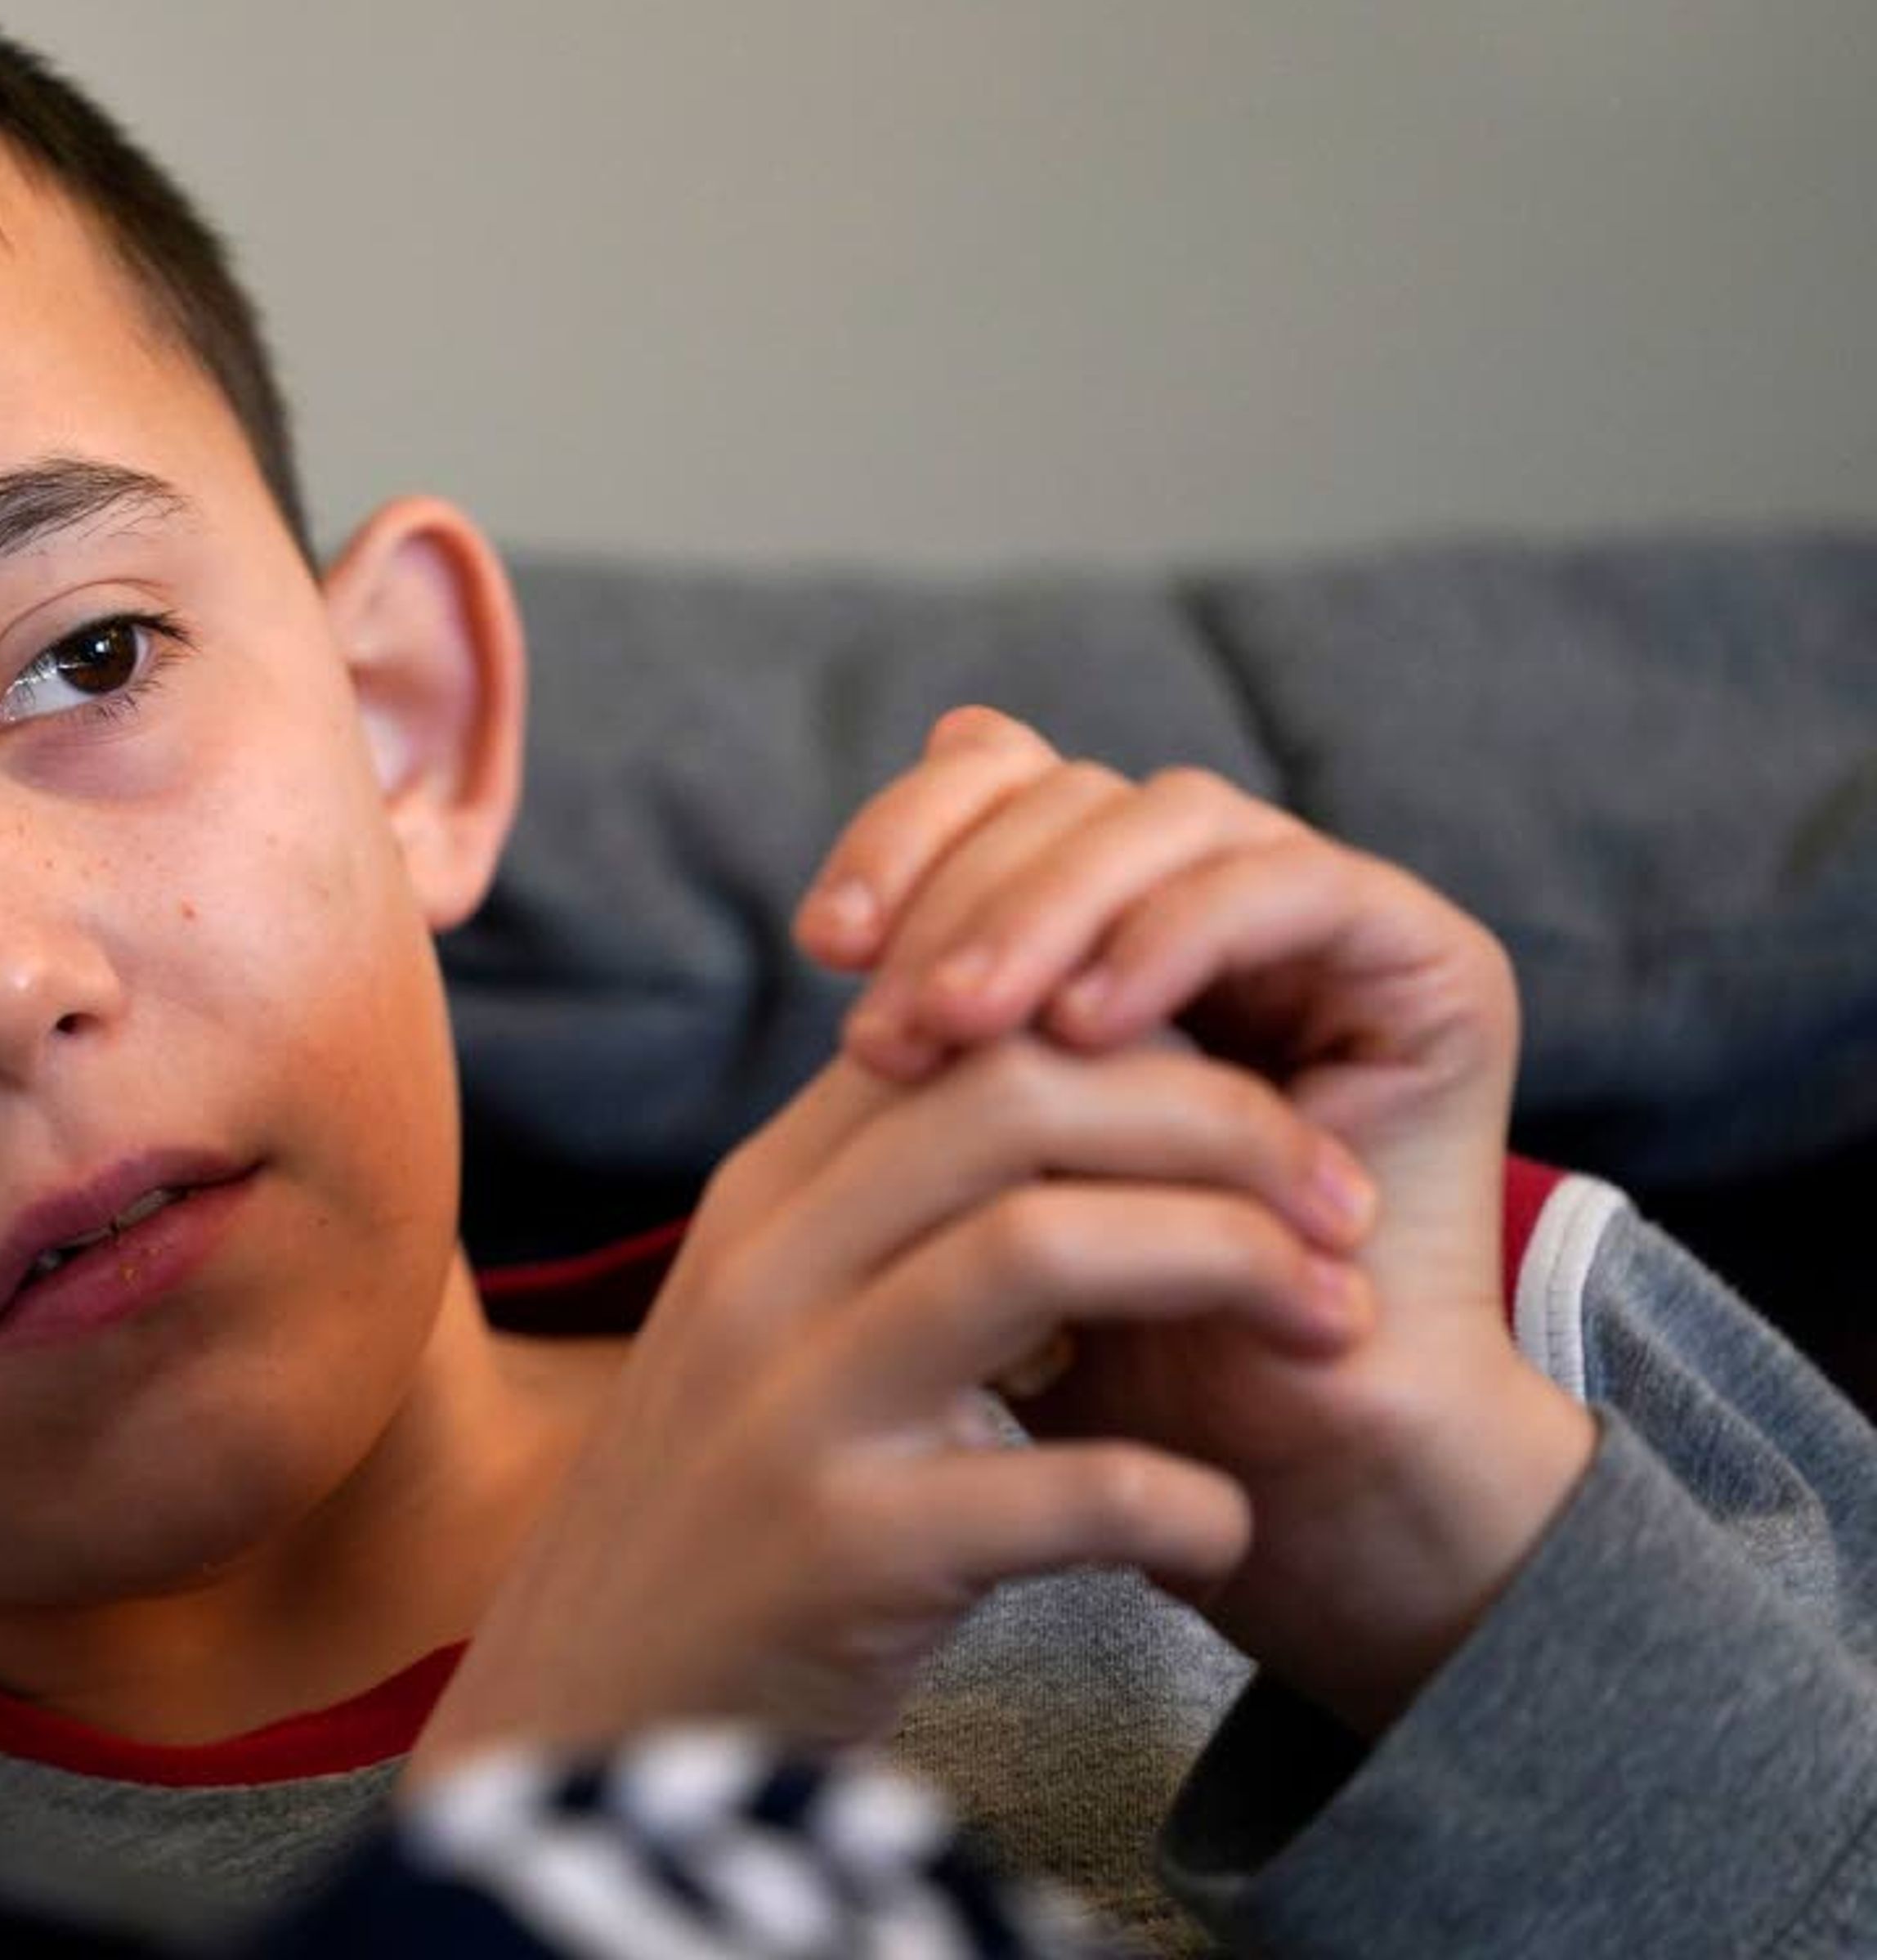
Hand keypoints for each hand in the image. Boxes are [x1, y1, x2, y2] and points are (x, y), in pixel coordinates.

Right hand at [414, 1028, 1368, 1778]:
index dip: (1147, 1040)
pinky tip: (1225, 1528)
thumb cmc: (735, 1511)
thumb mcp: (779, 1324)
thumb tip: (1090, 1092)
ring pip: (1042, 1245)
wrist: (595, 1715)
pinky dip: (1186, 1500)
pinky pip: (1069, 1491)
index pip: (969, 1030)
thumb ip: (896, 1212)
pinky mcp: (844, 1554)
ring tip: (1333, 1327)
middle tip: (1343, 1208)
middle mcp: (764, 1272)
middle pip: (1019, 1097)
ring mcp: (794, 1407)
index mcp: (765, 1200)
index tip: (1270, 1118)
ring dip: (1230, 1265)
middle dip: (1223, 1127)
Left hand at [798, 707, 1594, 1729]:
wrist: (1268, 1458)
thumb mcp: (972, 1154)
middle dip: (963, 889)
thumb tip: (823, 914)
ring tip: (964, 1025)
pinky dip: (1171, 941)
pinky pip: (1285, 886)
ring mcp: (1332, 914)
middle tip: (887, 1014)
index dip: (907, 836)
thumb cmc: (1099, 1326)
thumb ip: (931, 1032)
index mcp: (1114, 911)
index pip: (1002, 788)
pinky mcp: (1426, 955)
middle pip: (1075, 793)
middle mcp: (1223, 889)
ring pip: (1168, 819)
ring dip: (1048, 915)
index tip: (820, 941)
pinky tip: (1086, 1027)